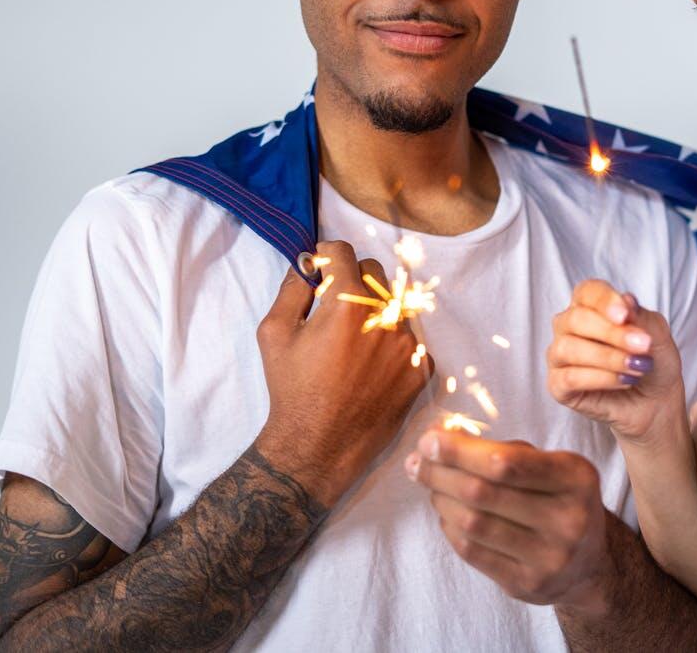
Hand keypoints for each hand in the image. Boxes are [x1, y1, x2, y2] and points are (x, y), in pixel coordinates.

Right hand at [255, 240, 430, 506]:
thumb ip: (292, 288)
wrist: (319, 446)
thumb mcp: (274, 333)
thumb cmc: (291, 390)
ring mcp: (409, 343)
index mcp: (347, 304)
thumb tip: (307, 262)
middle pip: (374, 271)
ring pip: (395, 303)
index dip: (326, 256)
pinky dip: (392, 341)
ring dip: (375, 310)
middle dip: (353, 279)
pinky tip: (371, 364)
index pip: (344, 252)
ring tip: (352, 342)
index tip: (320, 269)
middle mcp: (385, 317)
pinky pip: (410, 336)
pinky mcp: (422, 367)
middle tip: (334, 306)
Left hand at [405, 429, 615, 615]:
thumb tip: (442, 437)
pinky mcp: (527, 584)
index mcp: (576, 478)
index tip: (429, 440)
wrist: (589, 565)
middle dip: (441, 473)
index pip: (506, 462)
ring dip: (441, 500)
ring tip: (431, 487)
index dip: (460, 450)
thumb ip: (501, 450)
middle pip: (484, 492)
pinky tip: (446, 514)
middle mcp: (568, 519)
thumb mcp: (548, 466)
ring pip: (473, 524)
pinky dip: (450, 528)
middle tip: (417, 462)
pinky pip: (473, 552)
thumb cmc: (558, 501)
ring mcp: (549, 557)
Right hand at [547, 279, 685, 444]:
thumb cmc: (653, 361)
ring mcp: (560, 356)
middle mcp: (568, 327)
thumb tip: (627, 301)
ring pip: (569, 348)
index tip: (625, 315)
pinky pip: (568, 377)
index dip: (604, 301)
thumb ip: (641, 317)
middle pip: (576, 319)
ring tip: (636, 368)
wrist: (657, 402)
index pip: (587, 292)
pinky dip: (600, 379)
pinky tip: (624, 381)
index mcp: (590, 306)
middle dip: (612, 334)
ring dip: (608, 358)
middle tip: (642, 346)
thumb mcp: (657, 335)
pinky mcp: (558, 385)